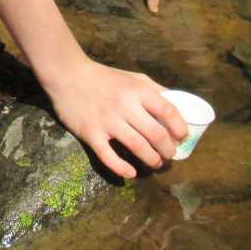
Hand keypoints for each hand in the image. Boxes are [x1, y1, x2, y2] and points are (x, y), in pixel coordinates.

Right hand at [47, 58, 186, 177]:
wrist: (68, 76)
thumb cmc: (104, 77)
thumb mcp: (133, 77)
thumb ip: (154, 90)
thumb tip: (178, 104)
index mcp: (138, 90)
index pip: (168, 111)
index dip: (179, 128)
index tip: (183, 138)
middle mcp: (125, 106)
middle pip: (156, 134)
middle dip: (168, 150)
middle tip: (169, 155)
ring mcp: (107, 121)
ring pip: (137, 147)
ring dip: (151, 159)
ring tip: (155, 163)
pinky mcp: (90, 133)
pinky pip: (109, 156)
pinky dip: (122, 168)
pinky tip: (131, 173)